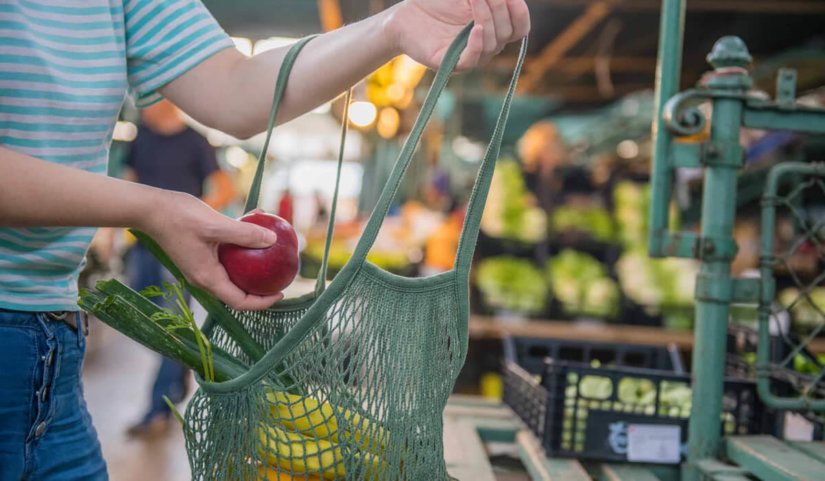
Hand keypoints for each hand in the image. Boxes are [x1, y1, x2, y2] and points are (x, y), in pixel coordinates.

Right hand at [141, 193, 282, 310]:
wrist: (150, 209)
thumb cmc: (179, 217)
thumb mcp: (215, 225)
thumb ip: (244, 234)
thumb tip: (272, 240)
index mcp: (207, 277)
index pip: (240, 301)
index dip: (262, 302)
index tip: (281, 293)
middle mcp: (204, 277)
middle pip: (238, 291)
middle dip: (261, 287)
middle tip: (280, 275)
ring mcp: (201, 265)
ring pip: (233, 273)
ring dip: (252, 264)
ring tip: (272, 251)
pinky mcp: (200, 253)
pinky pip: (226, 256)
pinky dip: (241, 245)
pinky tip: (255, 223)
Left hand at [387, 0, 529, 70]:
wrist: (405, 16)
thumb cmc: (436, 3)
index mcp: (493, 29)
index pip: (520, 28)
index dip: (520, 12)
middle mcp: (485, 45)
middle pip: (506, 33)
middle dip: (499, 8)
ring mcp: (469, 56)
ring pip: (491, 44)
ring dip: (487, 18)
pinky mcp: (450, 64)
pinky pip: (471, 60)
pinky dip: (477, 45)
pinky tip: (476, 28)